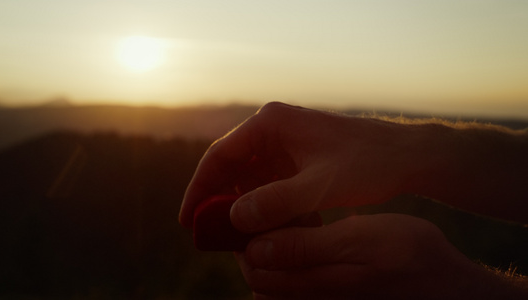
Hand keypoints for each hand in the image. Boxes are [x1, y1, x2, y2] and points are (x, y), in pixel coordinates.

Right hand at [180, 102, 433, 230]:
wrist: (408, 157)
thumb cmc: (367, 163)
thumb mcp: (317, 188)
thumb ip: (273, 203)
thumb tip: (233, 218)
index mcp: (271, 123)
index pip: (219, 156)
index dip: (200, 189)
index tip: (187, 220)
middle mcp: (274, 129)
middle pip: (233, 168)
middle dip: (223, 202)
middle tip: (211, 235)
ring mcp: (287, 143)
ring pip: (253, 179)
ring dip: (248, 208)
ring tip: (244, 238)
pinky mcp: (300, 158)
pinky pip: (273, 183)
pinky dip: (271, 206)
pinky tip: (277, 229)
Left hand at [236, 213, 505, 299]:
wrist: (445, 283)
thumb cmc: (408, 257)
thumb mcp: (358, 243)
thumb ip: (304, 249)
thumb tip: (253, 249)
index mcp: (311, 288)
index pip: (254, 266)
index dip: (244, 234)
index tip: (251, 203)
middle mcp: (308, 298)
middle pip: (259, 271)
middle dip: (256, 236)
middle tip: (270, 203)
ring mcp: (319, 297)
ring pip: (275, 272)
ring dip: (274, 241)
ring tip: (290, 211)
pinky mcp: (330, 292)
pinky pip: (296, 273)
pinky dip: (293, 248)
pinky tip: (309, 225)